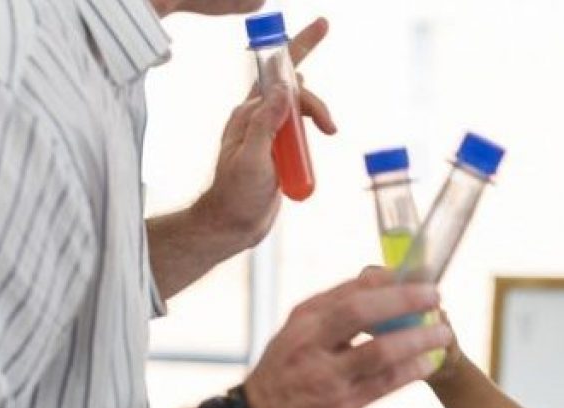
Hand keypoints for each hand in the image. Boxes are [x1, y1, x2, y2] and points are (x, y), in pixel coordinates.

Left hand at [191, 17, 338, 247]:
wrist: (233, 226)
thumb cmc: (234, 195)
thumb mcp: (250, 159)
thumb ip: (266, 123)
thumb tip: (284, 89)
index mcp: (247, 114)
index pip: (275, 73)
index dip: (298, 46)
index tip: (322, 25)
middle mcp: (259, 118)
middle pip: (295, 91)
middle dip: (316, 103)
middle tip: (330, 128)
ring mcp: (271, 133)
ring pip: (303, 111)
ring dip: (317, 119)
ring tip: (326, 137)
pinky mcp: (281, 149)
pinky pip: (302, 131)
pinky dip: (313, 135)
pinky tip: (314, 146)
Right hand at [244, 267, 450, 407]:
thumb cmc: (287, 375)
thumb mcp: (299, 335)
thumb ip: (335, 311)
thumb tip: (381, 281)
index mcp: (304, 319)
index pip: (351, 290)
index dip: (389, 280)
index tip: (418, 275)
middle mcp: (311, 342)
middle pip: (361, 311)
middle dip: (404, 300)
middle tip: (435, 295)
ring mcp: (324, 375)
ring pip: (379, 350)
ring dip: (418, 339)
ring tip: (444, 332)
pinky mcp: (339, 405)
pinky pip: (384, 383)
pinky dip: (411, 370)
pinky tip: (429, 362)